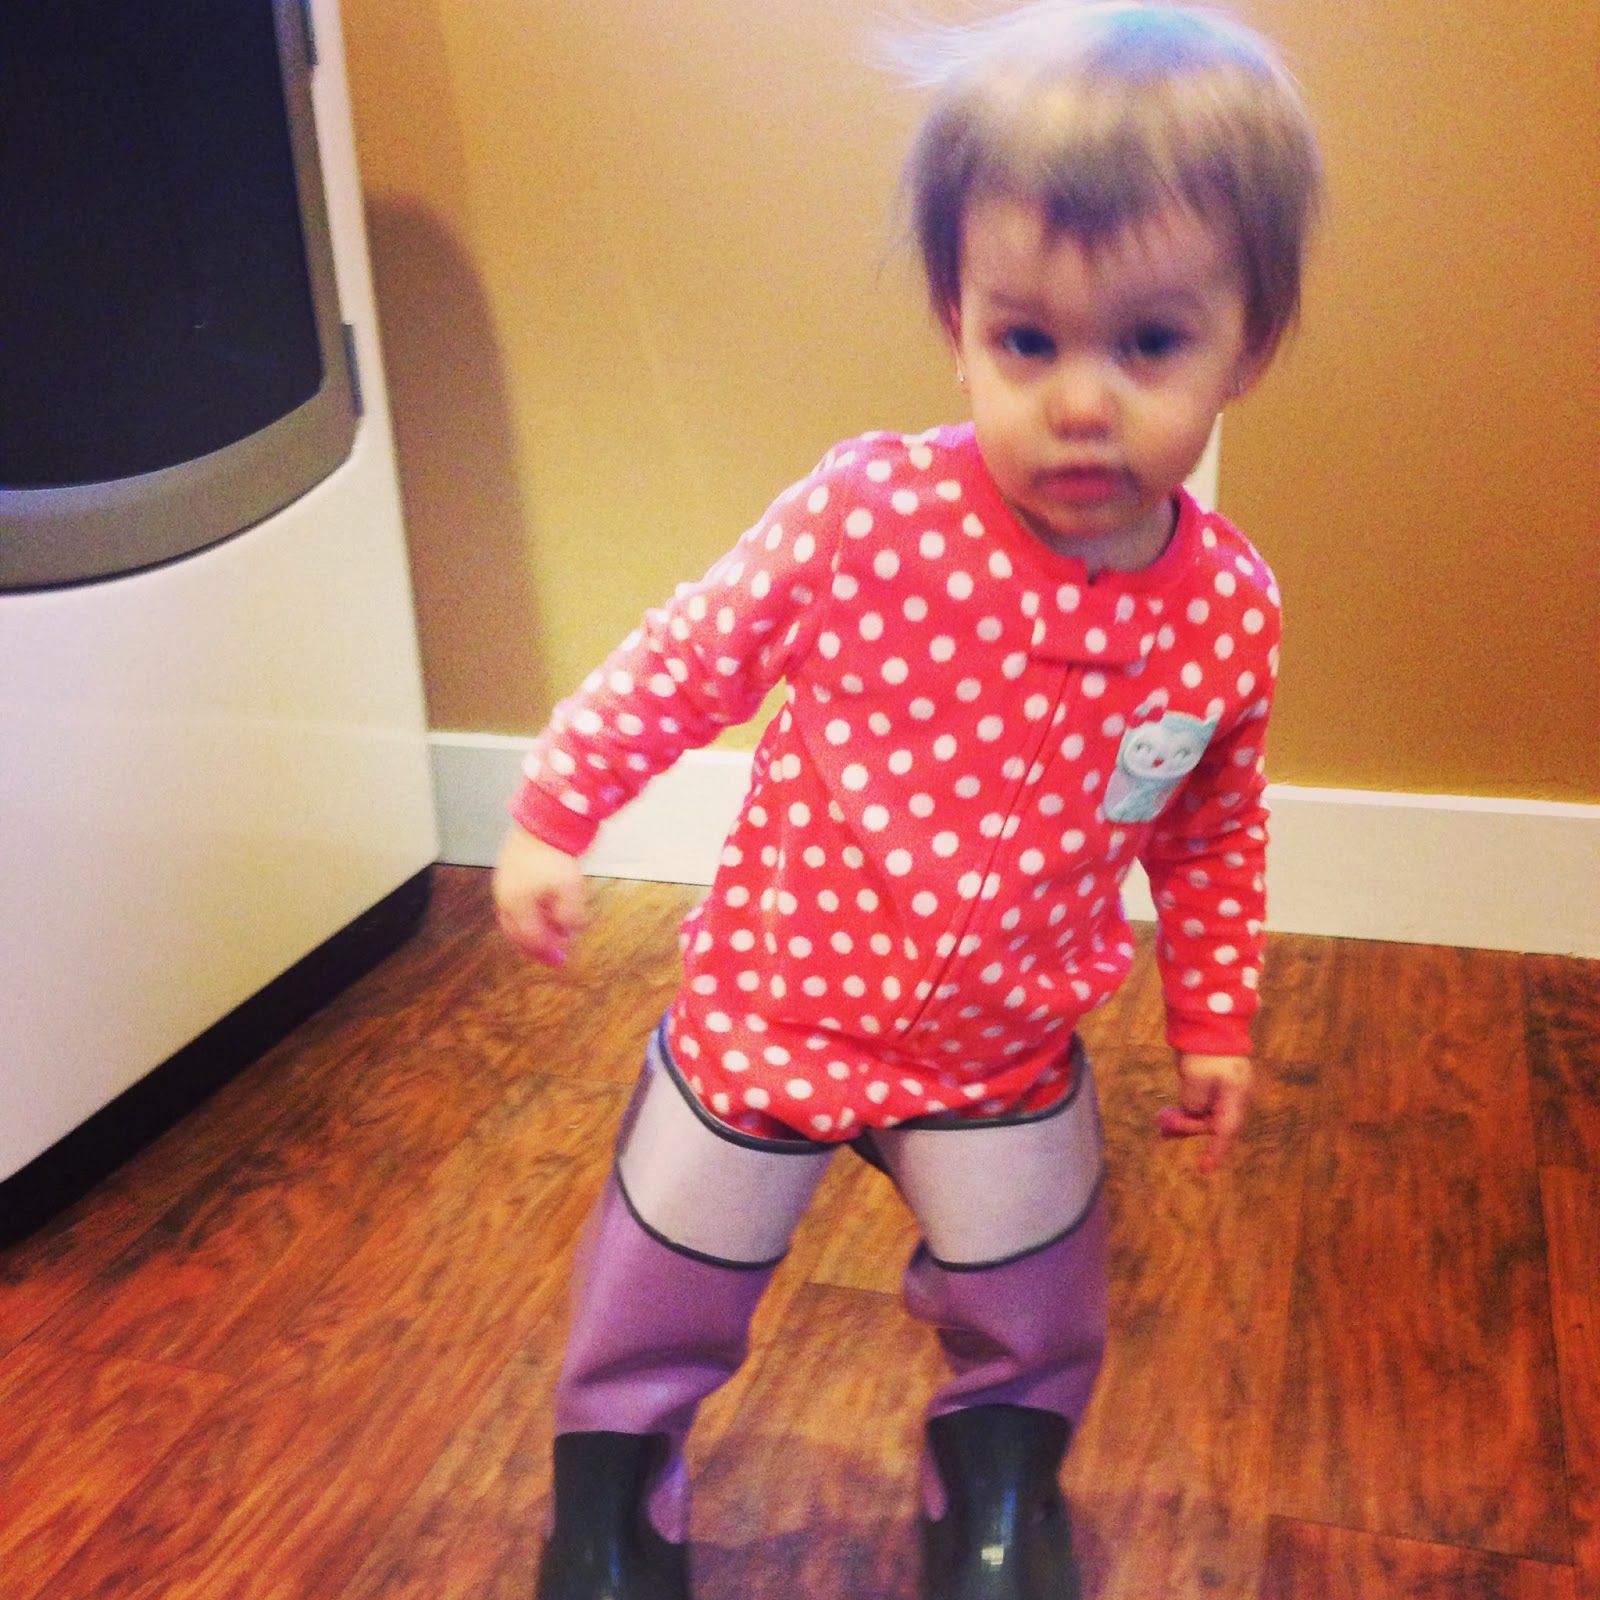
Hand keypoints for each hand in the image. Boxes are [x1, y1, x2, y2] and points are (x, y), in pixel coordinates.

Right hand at [492, 825, 588, 965]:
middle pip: (517, 932)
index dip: (548, 951)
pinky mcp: (508, 871)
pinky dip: (525, 915)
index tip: (562, 959)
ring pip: (513, 918)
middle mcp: (504, 896)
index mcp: (516, 904)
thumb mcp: (571, 890)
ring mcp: (503, 883)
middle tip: (552, 956)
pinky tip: (539, 914)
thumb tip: (567, 932)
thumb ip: (569, 916)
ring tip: (546, 938)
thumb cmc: (556, 853)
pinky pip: (513, 903)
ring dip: (529, 932)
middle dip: (535, 947)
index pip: (531, 938)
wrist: (544, 820)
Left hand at [1158, 1053, 1251, 1173]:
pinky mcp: (1214, 1082)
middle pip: (1214, 1123)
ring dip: (1186, 1120)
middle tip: (1164, 1130)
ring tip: (1162, 1124)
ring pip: (1206, 1114)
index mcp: (1234, 1097)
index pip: (1225, 1130)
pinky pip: (1201, 1103)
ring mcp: (1224, 1089)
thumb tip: (1193, 1111)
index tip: (1203, 1169)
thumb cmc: (1204, 1049)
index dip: (1214, 1151)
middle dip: (1190, 1129)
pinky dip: (1187, 1110)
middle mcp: (1233, 1096)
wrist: (1208, 1020)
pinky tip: (1170, 1113)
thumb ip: (1194, 1101)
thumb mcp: (1194, 1078)